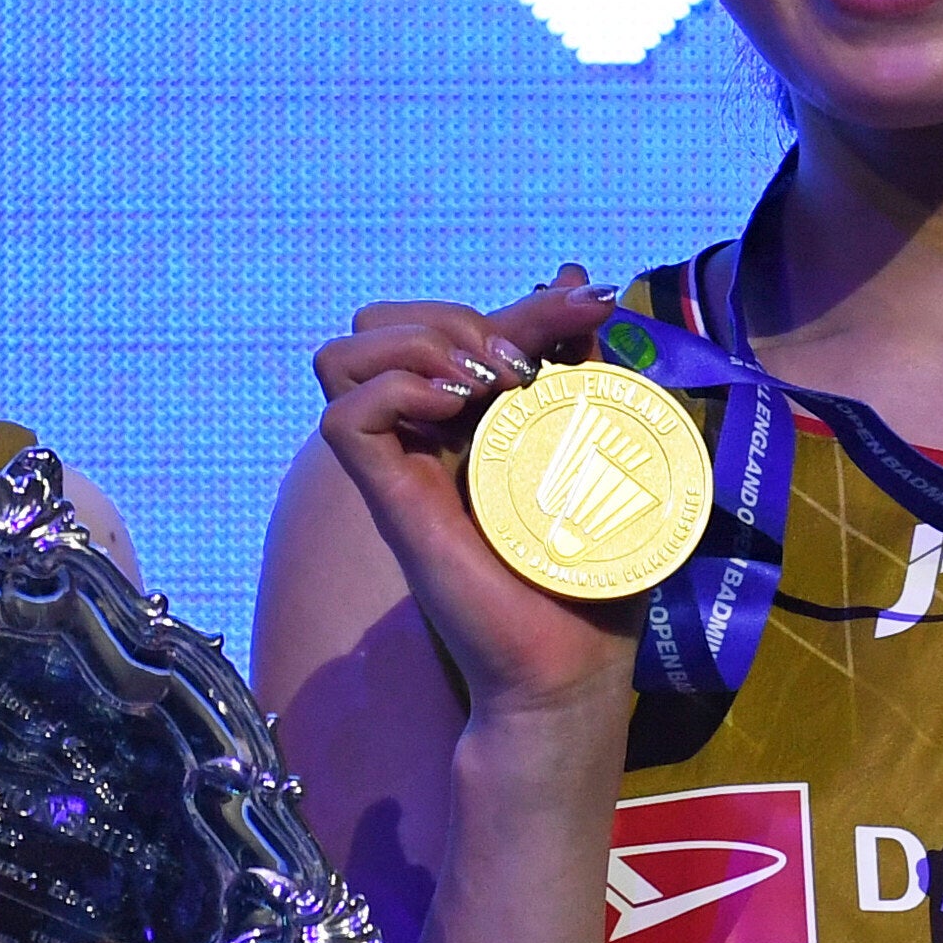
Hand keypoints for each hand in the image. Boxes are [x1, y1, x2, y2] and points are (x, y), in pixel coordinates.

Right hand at [311, 270, 646, 724]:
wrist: (568, 664)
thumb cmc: (588, 571)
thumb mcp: (598, 443)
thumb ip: (583, 366)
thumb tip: (579, 278)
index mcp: (468, 419)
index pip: (450, 322)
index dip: (518, 302)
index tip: (590, 307)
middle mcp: (423, 435)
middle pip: (382, 322)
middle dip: (456, 313)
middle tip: (524, 365)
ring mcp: (399, 466)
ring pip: (346, 354)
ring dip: (419, 342)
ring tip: (488, 381)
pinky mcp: (387, 500)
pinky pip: (344, 415)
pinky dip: (396, 389)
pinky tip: (458, 408)